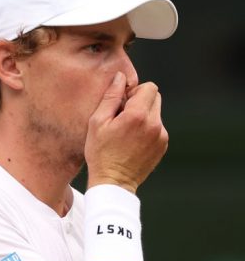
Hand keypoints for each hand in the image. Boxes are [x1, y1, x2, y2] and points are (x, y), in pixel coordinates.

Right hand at [84, 72, 168, 193]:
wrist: (114, 182)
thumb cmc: (101, 153)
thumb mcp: (97, 123)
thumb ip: (111, 97)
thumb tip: (120, 78)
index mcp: (138, 116)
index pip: (149, 87)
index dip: (134, 92)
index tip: (122, 104)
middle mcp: (154, 124)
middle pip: (155, 97)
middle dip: (140, 101)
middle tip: (123, 116)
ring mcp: (161, 136)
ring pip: (156, 113)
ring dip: (143, 116)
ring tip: (126, 132)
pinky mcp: (162, 145)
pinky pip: (157, 127)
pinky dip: (147, 129)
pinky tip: (132, 141)